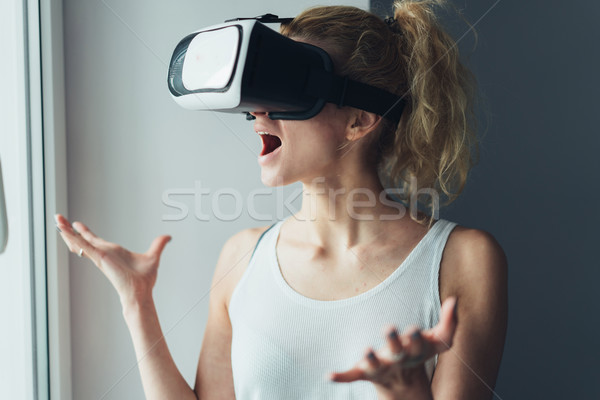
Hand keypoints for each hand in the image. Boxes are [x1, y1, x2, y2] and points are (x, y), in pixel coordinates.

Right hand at [55, 214, 170, 305]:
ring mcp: (100, 256)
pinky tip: (65, 231)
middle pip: (83, 239)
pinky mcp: (99, 258)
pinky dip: (74, 238)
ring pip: (79, 242)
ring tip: (57, 221)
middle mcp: (104, 253)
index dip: (85, 232)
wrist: (140, 293)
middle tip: (59, 219)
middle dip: (70, 229)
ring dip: (67, 231)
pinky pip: (84, 246)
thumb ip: (158, 245)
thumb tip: (167, 237)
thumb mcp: (153, 256)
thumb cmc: (144, 280)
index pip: (95, 240)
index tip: (77, 224)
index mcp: (113, 252)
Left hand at [329, 296, 457, 397]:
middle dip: (393, 341)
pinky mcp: (365, 373)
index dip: (414, 338)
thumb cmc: (419, 353)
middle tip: (389, 328)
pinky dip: (341, 377)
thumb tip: (454, 300)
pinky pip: (352, 376)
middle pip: (396, 352)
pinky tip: (329, 375)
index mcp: (414, 352)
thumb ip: (450, 323)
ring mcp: (381, 367)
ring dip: (370, 359)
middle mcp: (397, 360)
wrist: (403, 383)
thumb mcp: (438, 342)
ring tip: (365, 351)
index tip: (413, 329)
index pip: (417, 345)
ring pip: (375, 366)